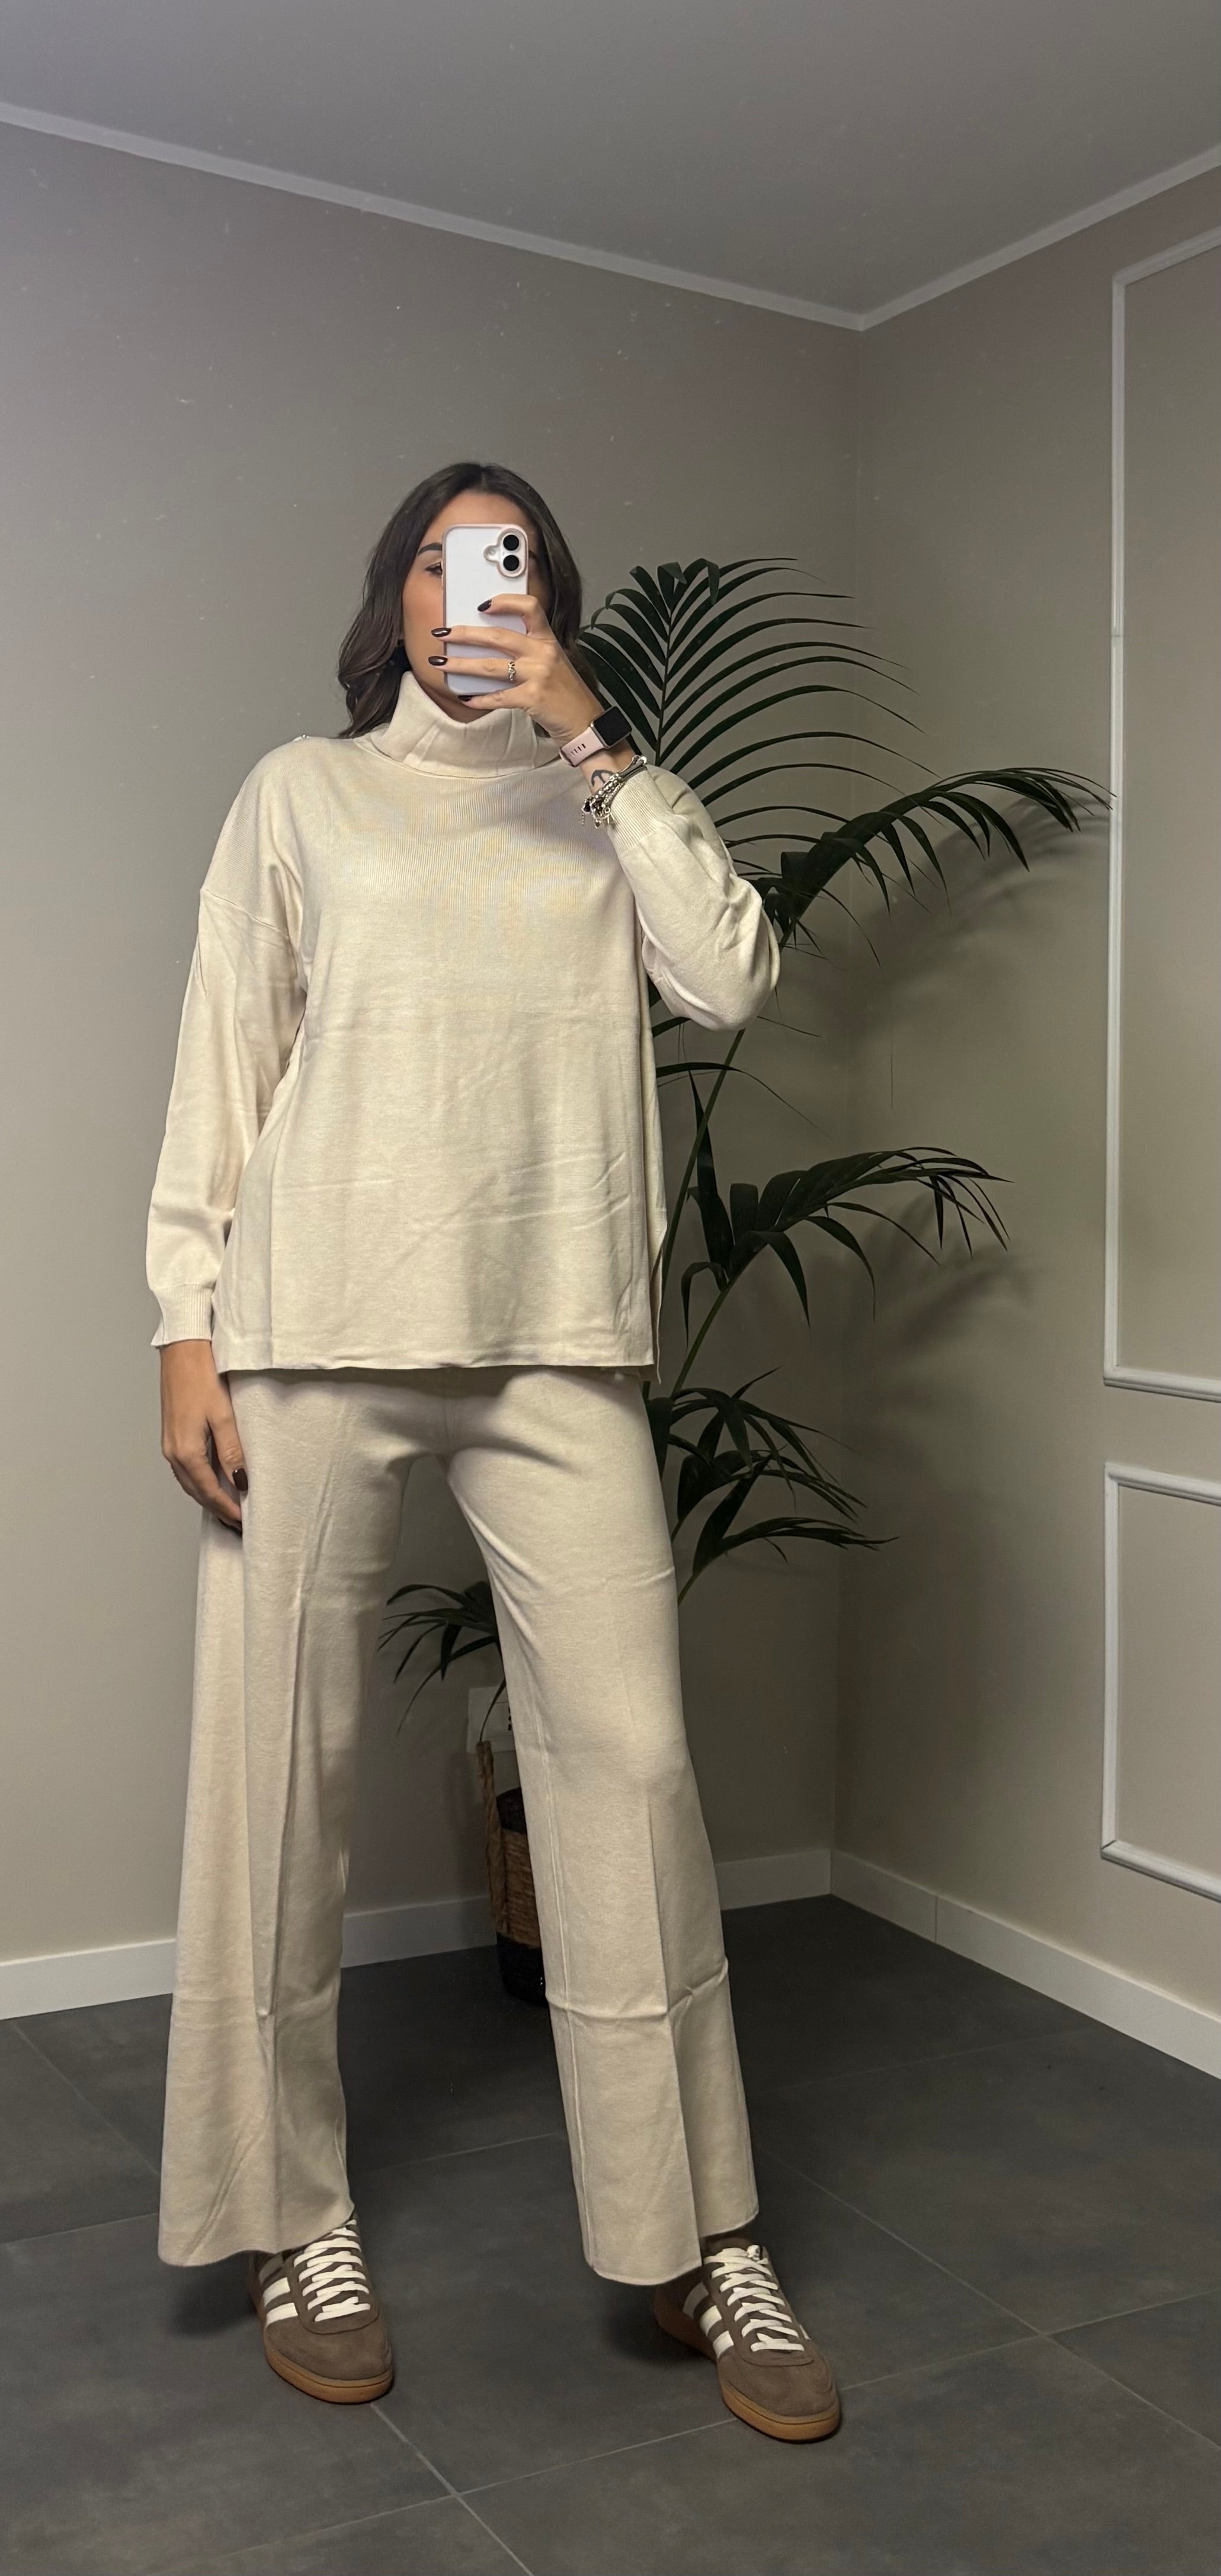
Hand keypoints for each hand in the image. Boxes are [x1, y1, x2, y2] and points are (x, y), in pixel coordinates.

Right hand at [159, 1341, 246, 1531]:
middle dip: (217, 1509)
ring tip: (228, 1508)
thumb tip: (241, 1482)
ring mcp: (169, 1445)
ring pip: (190, 1483)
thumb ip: (232, 1452)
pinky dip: (200, 1482)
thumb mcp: (223, 1416)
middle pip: (197, 1492)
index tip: (244, 1522)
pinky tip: (213, 1482)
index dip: (228, 1509)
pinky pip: (186, 1469)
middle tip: (238, 1523)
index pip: (210, 1491)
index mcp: (185, 1452)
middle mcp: (172, 1453)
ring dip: (208, 1497)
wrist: (182, 1351)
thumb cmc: (201, 1377)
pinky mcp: (172, 1436)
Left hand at [430, 592, 601, 743]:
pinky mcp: (532, 698)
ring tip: (440, 663)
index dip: (505, 601)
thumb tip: (489, 646)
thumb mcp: (552, 663)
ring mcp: (538, 675)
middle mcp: (543, 653)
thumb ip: (529, 651)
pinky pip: (498, 697)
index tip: (482, 604)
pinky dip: (479, 699)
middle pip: (497, 636)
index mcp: (548, 639)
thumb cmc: (565, 693)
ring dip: (460, 665)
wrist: (585, 723)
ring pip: (490, 666)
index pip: (529, 607)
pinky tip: (466, 699)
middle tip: (442, 633)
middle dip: (464, 634)